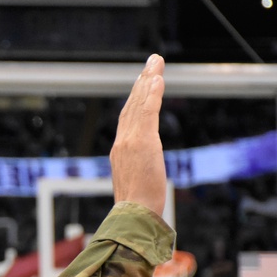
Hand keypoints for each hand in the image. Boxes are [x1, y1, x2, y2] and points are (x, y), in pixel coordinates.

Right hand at [110, 54, 166, 216]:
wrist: (134, 214)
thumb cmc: (137, 207)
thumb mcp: (135, 184)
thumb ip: (139, 171)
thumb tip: (144, 174)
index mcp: (119, 151)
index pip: (128, 119)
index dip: (136, 99)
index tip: (144, 83)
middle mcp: (122, 142)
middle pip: (132, 106)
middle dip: (142, 82)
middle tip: (151, 62)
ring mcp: (130, 140)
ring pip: (139, 104)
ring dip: (148, 81)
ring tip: (155, 63)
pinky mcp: (142, 141)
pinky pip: (148, 111)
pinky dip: (152, 94)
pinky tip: (157, 79)